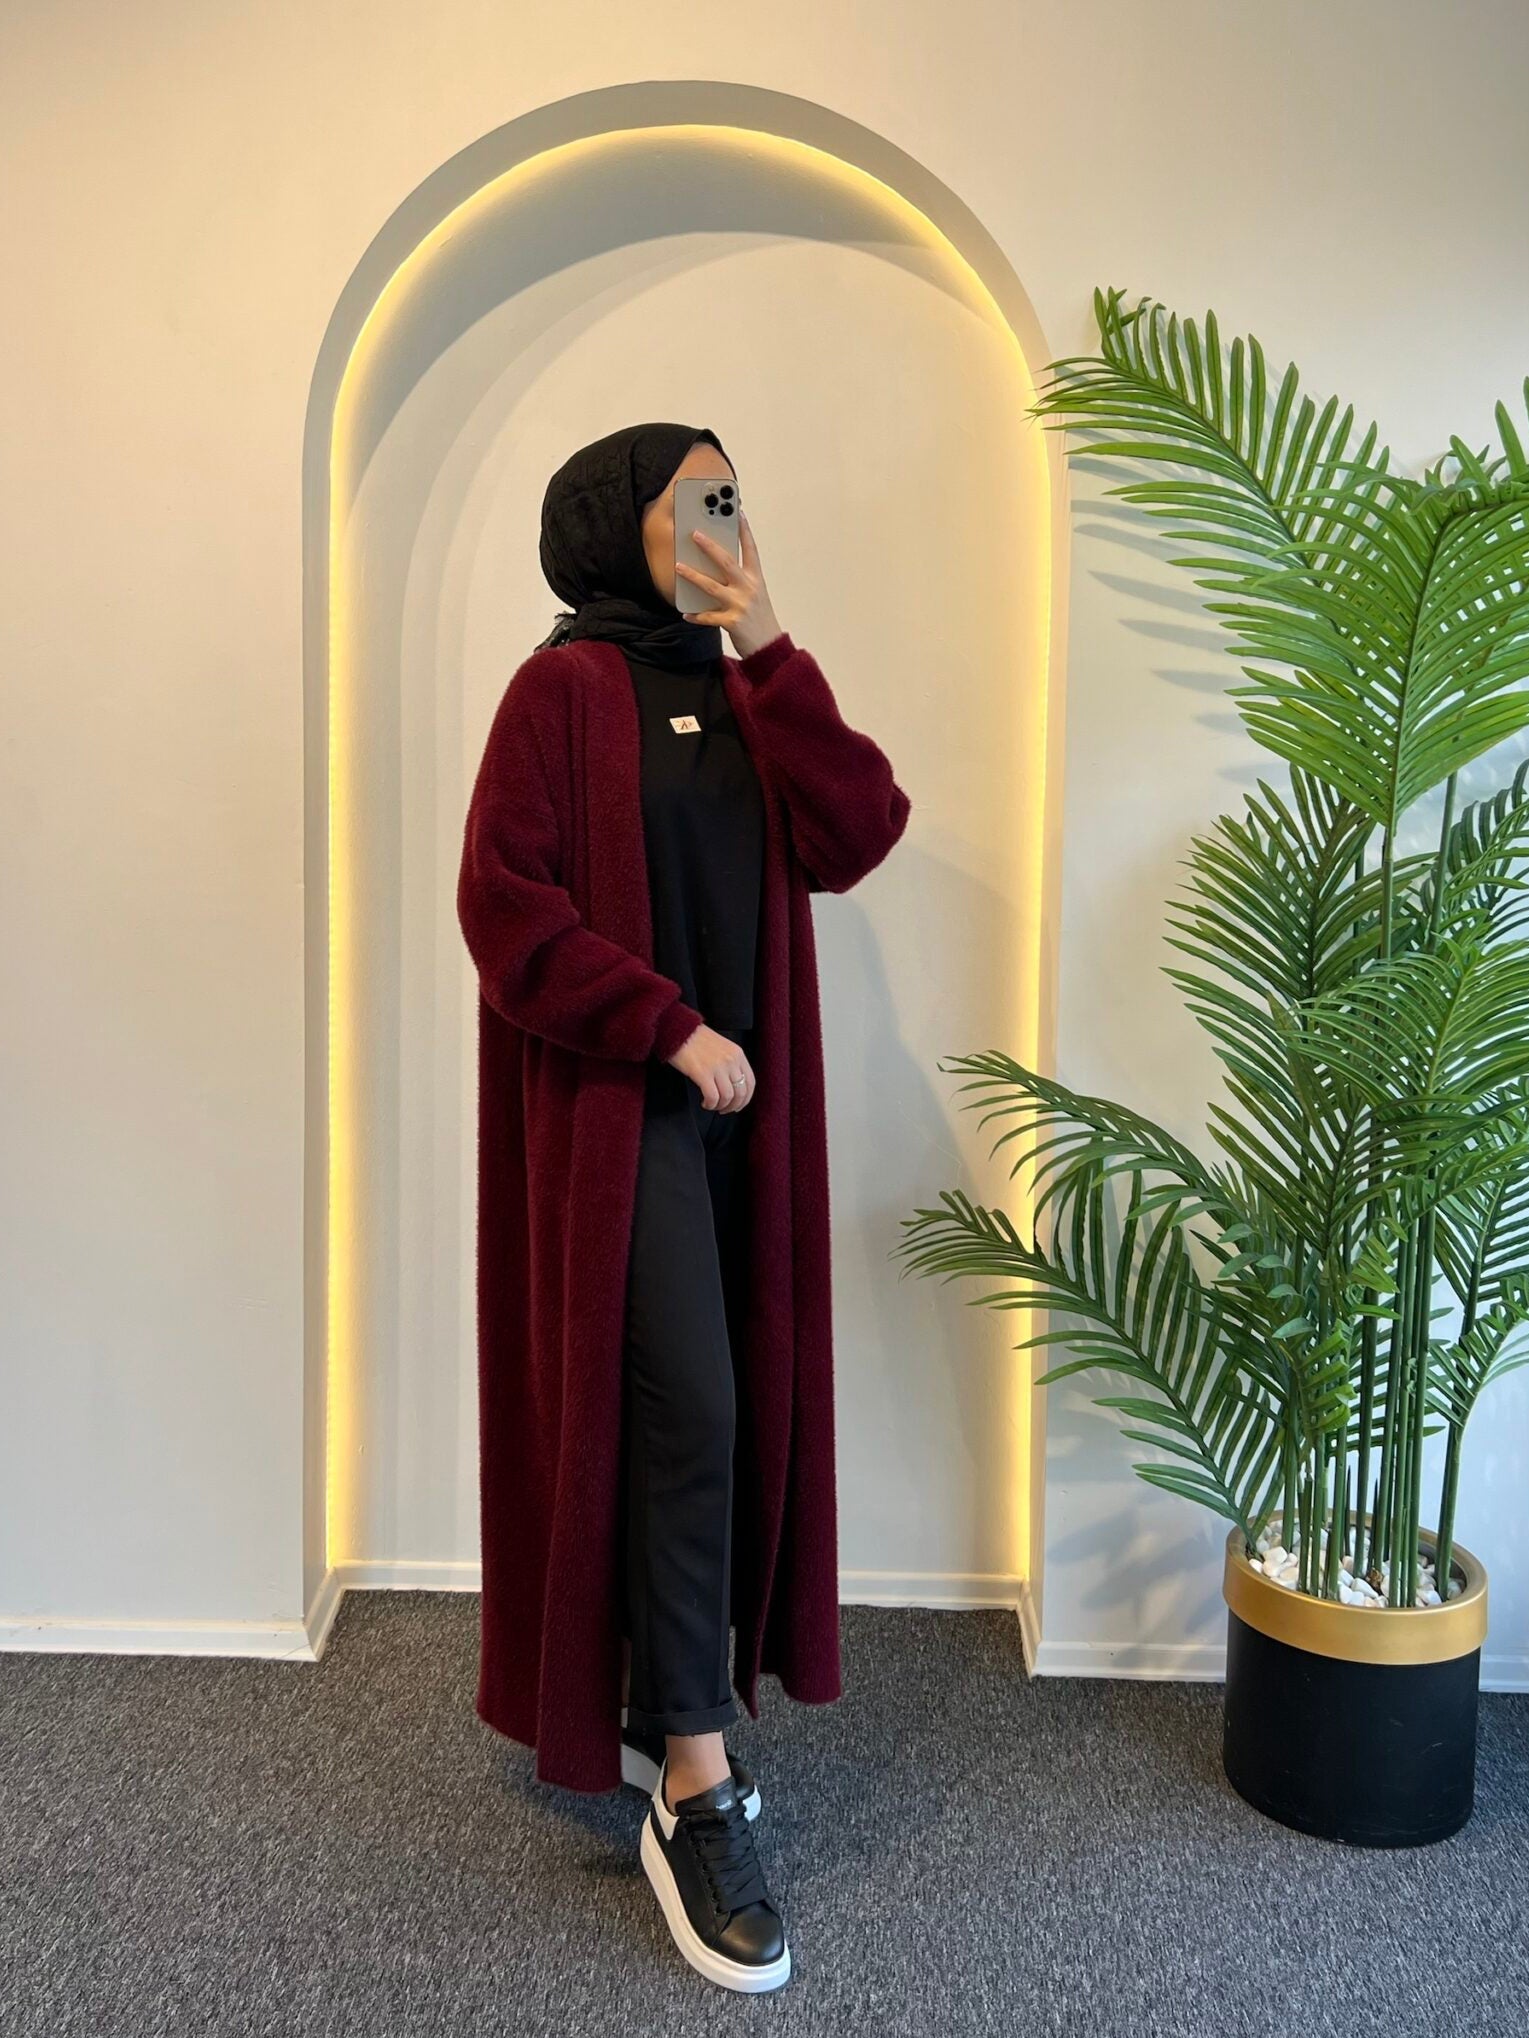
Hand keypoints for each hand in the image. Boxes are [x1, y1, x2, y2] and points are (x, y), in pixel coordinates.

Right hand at [667, 1023, 756, 1112]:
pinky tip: (705, 1103)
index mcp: (738, 1054)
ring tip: (712, 1105)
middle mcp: (731, 1060)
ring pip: (727, 1097)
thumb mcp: (722, 1047)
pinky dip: (710, 1104)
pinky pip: (713, 1097)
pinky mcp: (702, 1073)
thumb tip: (733, 1086)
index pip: (750, 1082)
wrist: (678, 1030)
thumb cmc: (697, 1040)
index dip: (746, 1099)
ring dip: (720, 1106)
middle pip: (740, 1092)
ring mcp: (718, 1067)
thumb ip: (731, 1063)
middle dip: (733, 1106)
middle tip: (724, 1110)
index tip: (738, 1106)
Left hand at [676, 507, 783, 660]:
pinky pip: (708, 617)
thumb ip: (740, 580)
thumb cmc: (760, 618)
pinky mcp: (732, 622)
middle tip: (694, 533)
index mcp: (756, 579)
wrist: (770, 647)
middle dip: (709, 546)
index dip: (744, 530)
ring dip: (693, 575)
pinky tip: (685, 613)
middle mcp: (749, 588)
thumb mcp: (756, 595)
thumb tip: (716, 567)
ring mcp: (740, 605)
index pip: (751, 549)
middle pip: (727, 562)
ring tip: (678, 566)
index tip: (737, 512)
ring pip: (712, 586)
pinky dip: (696, 615)